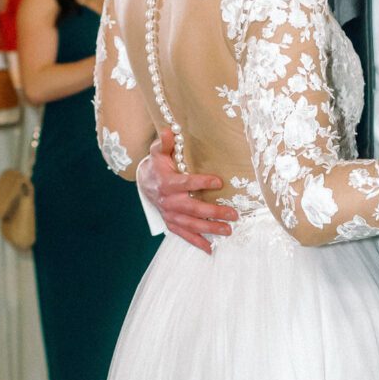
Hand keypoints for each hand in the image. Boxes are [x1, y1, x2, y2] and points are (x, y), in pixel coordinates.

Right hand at [137, 129, 238, 253]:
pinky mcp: (172, 223)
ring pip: (191, 224)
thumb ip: (163, 143)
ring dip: (210, 228)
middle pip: (193, 208)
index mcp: (168, 183)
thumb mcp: (158, 152)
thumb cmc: (158, 165)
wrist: (145, 182)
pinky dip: (197, 242)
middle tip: (233, 214)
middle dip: (213, 212)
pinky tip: (211, 248)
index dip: (202, 182)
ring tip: (228, 230)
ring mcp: (171, 214)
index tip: (219, 182)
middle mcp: (169, 201)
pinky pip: (184, 235)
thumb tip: (168, 130)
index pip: (187, 183)